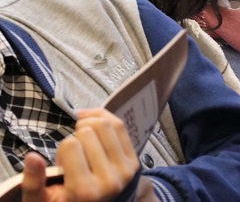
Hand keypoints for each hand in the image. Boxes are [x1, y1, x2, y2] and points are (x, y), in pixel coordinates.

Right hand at [22, 108, 147, 201]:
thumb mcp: (42, 201)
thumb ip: (33, 182)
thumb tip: (32, 157)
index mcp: (84, 191)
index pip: (70, 145)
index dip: (62, 149)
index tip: (63, 163)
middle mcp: (109, 181)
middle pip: (88, 132)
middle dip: (76, 137)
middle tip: (75, 154)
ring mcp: (125, 170)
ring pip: (106, 125)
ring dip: (90, 125)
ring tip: (83, 139)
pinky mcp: (134, 162)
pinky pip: (120, 127)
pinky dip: (104, 119)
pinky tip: (93, 125)